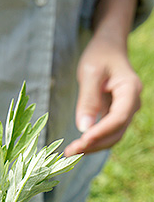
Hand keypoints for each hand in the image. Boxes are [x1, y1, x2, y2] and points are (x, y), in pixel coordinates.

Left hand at [65, 0, 139, 156]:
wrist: (108, 48)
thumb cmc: (99, 56)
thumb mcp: (90, 73)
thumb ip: (88, 99)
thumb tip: (83, 127)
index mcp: (130, 90)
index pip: (118, 117)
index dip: (101, 132)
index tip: (82, 141)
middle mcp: (131, 103)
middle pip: (116, 132)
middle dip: (94, 144)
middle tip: (69, 152)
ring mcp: (124, 110)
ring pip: (112, 136)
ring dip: (92, 146)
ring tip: (70, 153)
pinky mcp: (114, 114)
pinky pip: (106, 132)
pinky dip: (93, 141)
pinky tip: (77, 146)